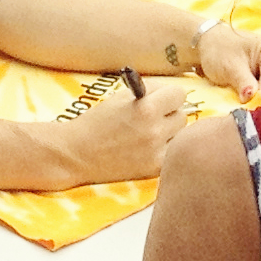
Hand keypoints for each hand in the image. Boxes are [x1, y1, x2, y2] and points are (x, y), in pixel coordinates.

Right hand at [54, 80, 189, 183]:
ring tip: (150, 135)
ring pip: (181, 136)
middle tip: (154, 119)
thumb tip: (173, 93)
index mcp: (146, 107)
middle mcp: (154, 130)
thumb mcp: (121, 97)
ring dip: (170, 134)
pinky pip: (172, 153)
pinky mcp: (154, 168)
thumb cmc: (97, 122)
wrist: (78, 153)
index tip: (161, 100)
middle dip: (169, 115)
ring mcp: (156, 151)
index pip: (179, 94)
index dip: (169, 96)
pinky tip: (150, 150)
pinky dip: (165, 151)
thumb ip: (150, 91)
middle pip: (182, 115)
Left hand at [198, 20, 260, 104]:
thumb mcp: (229, 65)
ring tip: (241, 103)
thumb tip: (252, 98)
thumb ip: (243, 81)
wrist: (213, 46)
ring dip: (260, 104)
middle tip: (242, 108)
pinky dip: (259, 103)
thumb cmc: (220, 49)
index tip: (248, 107)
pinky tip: (245, 101)